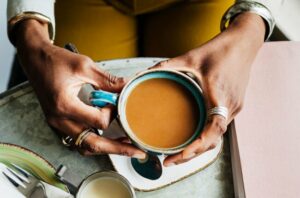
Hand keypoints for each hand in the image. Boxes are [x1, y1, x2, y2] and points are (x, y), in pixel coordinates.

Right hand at [14, 19, 145, 158]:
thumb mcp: (84, 66)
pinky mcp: (59, 122)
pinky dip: (95, 141)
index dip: (113, 113)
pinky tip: (107, 137)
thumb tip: (127, 87)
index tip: (116, 101)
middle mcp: (59, 119)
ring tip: (124, 145)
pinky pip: (79, 139)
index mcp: (64, 105)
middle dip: (117, 148)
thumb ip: (108, 80)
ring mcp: (58, 123)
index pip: (98, 121)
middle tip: (137, 150)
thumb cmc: (55, 60)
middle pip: (92, 144)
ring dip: (105, 147)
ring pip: (85, 146)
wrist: (35, 59)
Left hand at [151, 13, 265, 165]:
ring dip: (199, 149)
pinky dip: (206, 138)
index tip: (181, 155)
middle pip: (213, 140)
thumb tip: (143, 73)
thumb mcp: (191, 57)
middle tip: (169, 161)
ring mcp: (234, 107)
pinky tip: (193, 139)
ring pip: (217, 136)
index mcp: (220, 95)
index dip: (198, 145)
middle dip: (192, 155)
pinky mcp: (234, 106)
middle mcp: (230, 106)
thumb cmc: (220, 49)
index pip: (214, 129)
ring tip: (178, 154)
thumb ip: (166, 66)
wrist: (244, 43)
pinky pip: (220, 127)